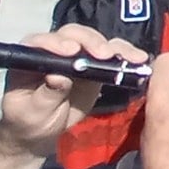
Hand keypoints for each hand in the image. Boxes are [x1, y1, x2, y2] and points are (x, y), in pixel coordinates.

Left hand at [0, 25, 149, 157]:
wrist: (41, 134)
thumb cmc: (29, 122)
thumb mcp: (32, 112)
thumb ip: (46, 94)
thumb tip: (59, 76)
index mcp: (31, 57)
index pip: (42, 42)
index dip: (57, 42)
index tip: (72, 51)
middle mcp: (54, 49)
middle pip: (73, 35)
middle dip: (91, 41)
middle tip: (105, 55)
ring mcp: (77, 56)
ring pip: (95, 41)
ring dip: (114, 47)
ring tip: (131, 57)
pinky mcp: (95, 65)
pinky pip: (112, 55)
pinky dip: (126, 56)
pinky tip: (139, 59)